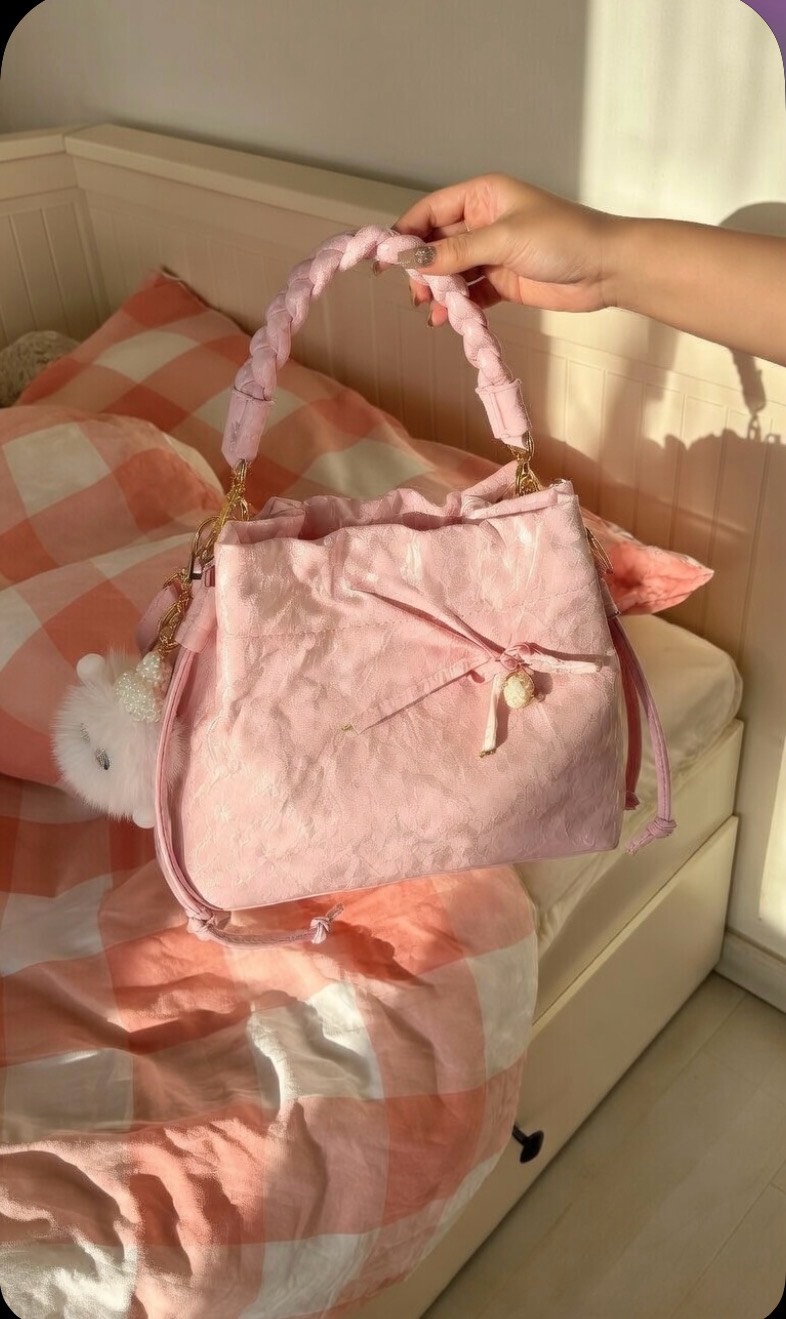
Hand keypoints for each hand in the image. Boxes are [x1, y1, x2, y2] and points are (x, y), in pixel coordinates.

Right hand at [386, 173, 616, 326]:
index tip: (384, 259)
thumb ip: (455, 251)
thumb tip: (411, 258)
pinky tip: (447, 320)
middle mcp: (483, 221)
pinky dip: (457, 306)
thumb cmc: (561, 238)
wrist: (605, 268)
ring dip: (438, 290)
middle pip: (437, 243)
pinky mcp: (503, 282)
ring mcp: (492, 253)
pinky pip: (470, 293)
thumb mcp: (503, 239)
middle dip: (421, 268)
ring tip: (429, 309)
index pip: (431, 211)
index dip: (406, 233)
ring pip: (451, 271)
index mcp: (483, 196)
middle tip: (413, 293)